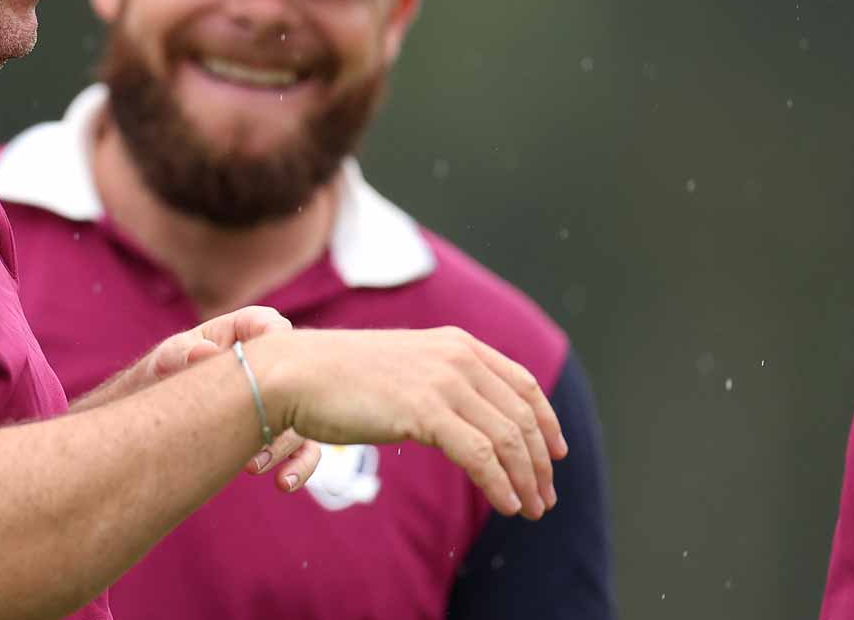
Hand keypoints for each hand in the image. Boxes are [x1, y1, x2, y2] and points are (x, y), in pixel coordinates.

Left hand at [140, 307, 322, 491]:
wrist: (156, 417)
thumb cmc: (165, 376)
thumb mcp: (168, 359)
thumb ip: (182, 353)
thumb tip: (205, 352)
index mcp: (245, 331)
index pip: (272, 326)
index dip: (274, 343)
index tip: (263, 370)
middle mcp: (272, 363)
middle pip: (297, 374)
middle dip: (282, 405)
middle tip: (257, 429)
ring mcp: (280, 399)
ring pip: (303, 417)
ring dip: (284, 444)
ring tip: (252, 466)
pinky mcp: (280, 432)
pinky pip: (305, 449)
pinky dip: (300, 466)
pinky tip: (283, 482)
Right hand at [247, 327, 566, 518]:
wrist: (297, 372)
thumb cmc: (341, 377)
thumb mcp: (405, 370)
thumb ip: (439, 385)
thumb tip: (463, 419)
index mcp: (457, 343)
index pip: (522, 383)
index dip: (546, 420)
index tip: (556, 452)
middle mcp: (458, 356)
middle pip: (521, 415)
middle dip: (540, 461)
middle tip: (545, 496)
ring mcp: (443, 381)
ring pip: (506, 438)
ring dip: (525, 479)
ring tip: (531, 509)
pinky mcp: (425, 409)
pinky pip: (479, 454)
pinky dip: (499, 483)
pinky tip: (507, 504)